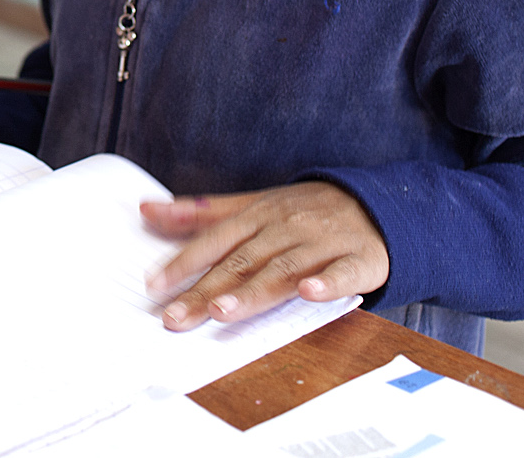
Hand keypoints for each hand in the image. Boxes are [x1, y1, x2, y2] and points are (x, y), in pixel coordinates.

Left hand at [144, 182, 387, 330]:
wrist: (376, 204)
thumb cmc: (304, 211)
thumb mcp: (253, 205)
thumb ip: (202, 213)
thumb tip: (147, 209)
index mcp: (259, 216)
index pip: (215, 241)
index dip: (184, 263)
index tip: (155, 287)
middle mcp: (286, 228)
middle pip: (242, 262)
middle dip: (207, 291)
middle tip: (176, 317)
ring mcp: (322, 244)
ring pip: (283, 269)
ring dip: (253, 291)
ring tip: (223, 311)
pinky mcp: (359, 259)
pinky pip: (342, 272)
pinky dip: (326, 282)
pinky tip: (309, 293)